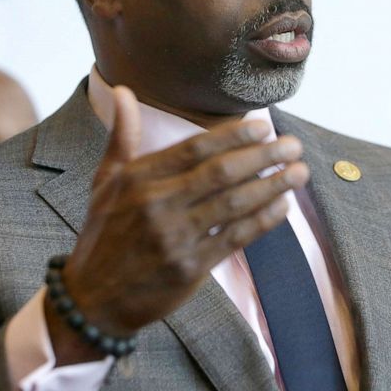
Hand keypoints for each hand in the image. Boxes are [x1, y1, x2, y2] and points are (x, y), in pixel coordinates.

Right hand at [46, 86, 307, 363]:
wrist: (92, 299)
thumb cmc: (103, 234)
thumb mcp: (104, 182)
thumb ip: (122, 136)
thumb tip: (125, 91)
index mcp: (138, 178)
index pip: (195, 148)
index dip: (234, 135)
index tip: (264, 126)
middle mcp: (157, 204)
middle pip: (222, 172)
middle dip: (264, 156)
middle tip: (293, 144)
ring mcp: (175, 237)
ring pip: (234, 204)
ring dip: (273, 185)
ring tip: (299, 171)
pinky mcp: (189, 268)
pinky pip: (235, 237)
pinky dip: (263, 220)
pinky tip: (282, 206)